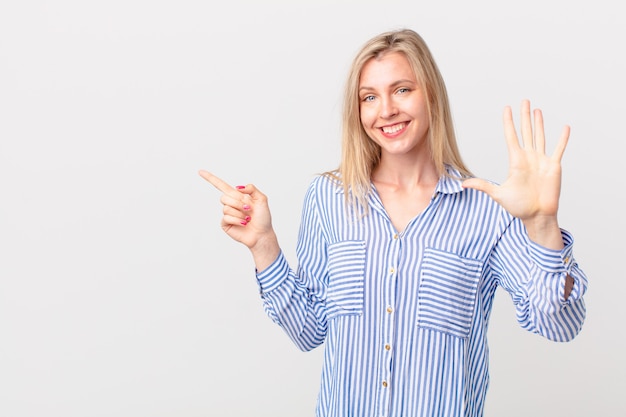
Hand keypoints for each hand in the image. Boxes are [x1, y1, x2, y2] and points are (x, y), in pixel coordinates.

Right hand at [198, 170, 276, 252]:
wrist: (262, 234)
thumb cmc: (263, 218)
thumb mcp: (262, 199)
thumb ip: (252, 188)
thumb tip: (237, 187)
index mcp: (237, 196)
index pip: (221, 185)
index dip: (211, 178)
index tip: (200, 172)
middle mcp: (231, 204)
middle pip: (224, 197)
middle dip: (238, 202)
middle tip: (249, 209)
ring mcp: (227, 214)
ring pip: (226, 207)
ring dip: (239, 212)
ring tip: (247, 218)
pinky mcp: (225, 224)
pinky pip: (226, 217)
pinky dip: (237, 219)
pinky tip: (243, 223)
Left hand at [462, 100, 568, 246]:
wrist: (536, 216)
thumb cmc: (518, 207)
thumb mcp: (497, 194)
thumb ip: (482, 186)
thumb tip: (463, 184)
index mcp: (516, 161)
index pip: (511, 136)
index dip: (509, 122)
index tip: (507, 109)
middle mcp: (529, 157)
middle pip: (526, 132)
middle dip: (524, 117)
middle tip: (524, 101)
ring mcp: (542, 161)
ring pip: (540, 136)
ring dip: (539, 123)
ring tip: (537, 110)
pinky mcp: (554, 166)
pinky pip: (559, 149)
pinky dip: (562, 139)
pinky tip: (565, 127)